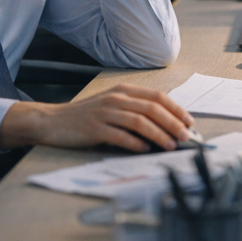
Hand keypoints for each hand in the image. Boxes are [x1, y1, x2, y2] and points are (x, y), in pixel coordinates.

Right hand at [0, 83, 194, 151]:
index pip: (157, 97)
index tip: (189, 122)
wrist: (52, 121)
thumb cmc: (86, 117)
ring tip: (171, 146)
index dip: (176, 109)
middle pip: (152, 109)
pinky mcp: (95, 129)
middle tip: (185, 137)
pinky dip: (135, 143)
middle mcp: (116, 99)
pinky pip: (120, 136)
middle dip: (173, 123)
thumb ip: (135, 111)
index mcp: (124, 91)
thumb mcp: (112, 106)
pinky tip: (145, 150)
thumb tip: (165, 126)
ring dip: (159, 134)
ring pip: (140, 122)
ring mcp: (105, 113)